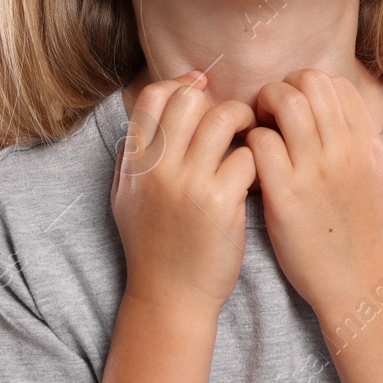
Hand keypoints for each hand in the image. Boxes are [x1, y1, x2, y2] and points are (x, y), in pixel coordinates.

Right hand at [111, 71, 258, 318]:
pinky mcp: (220, 202)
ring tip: (251, 136)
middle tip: (232, 119)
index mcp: (134, 162)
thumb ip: (135, 153)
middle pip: (188, 99)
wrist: (170, 296)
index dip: (182, 85)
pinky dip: (256, 158)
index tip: (203, 92)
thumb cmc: (153, 244)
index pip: (154, 96)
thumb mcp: (126, 196)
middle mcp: (157, 168)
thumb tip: (158, 108)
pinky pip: (247, 155)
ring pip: (222, 118)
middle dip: (217, 100)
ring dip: (243, 121)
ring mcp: (188, 184)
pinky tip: (254, 173)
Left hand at [245, 70, 382, 317]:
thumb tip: (371, 132)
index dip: (314, 88)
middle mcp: (342, 150)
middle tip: (274, 110)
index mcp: (367, 143)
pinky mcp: (285, 194)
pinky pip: (261, 143)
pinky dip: (252, 141)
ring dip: (266, 106)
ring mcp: (313, 170)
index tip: (301, 107)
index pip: (337, 85)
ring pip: (285, 103)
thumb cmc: (379, 237)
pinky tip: (254, 159)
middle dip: (286, 87)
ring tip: (260, 126)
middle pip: (310, 82)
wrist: (360, 284)